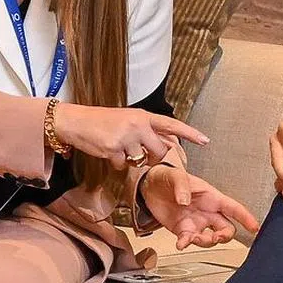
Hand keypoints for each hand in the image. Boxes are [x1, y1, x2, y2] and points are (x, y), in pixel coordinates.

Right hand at [53, 103, 207, 170]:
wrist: (76, 121)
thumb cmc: (102, 122)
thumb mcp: (129, 120)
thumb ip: (147, 131)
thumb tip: (168, 144)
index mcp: (143, 116)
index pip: (171, 124)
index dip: (189, 133)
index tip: (205, 141)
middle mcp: (138, 124)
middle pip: (159, 151)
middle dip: (153, 158)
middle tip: (140, 154)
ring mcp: (126, 136)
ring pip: (141, 160)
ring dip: (132, 160)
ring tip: (118, 147)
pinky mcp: (114, 148)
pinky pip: (124, 166)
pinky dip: (117, 163)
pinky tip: (108, 152)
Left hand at [140, 165, 260, 248]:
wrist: (149, 187)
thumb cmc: (168, 177)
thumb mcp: (176, 176)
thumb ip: (182, 187)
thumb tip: (185, 201)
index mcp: (211, 196)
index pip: (233, 207)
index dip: (246, 217)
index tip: (254, 227)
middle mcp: (207, 211)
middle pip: (226, 228)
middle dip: (224, 236)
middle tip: (216, 237)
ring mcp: (196, 222)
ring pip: (210, 238)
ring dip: (205, 241)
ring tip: (192, 238)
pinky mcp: (183, 230)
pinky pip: (190, 241)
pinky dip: (186, 244)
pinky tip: (180, 243)